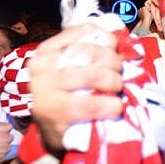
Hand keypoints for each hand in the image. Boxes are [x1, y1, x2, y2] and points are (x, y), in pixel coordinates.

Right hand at [29, 24, 123, 153]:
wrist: (53, 132)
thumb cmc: (70, 94)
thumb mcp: (75, 69)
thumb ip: (92, 53)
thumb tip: (122, 44)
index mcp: (48, 50)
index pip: (85, 31)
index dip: (108, 39)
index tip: (116, 50)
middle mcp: (42, 65)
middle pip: (91, 52)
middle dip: (114, 62)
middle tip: (121, 75)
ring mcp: (44, 89)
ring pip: (92, 74)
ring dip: (114, 82)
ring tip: (118, 90)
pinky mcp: (53, 112)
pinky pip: (89, 104)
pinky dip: (108, 105)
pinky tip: (116, 107)